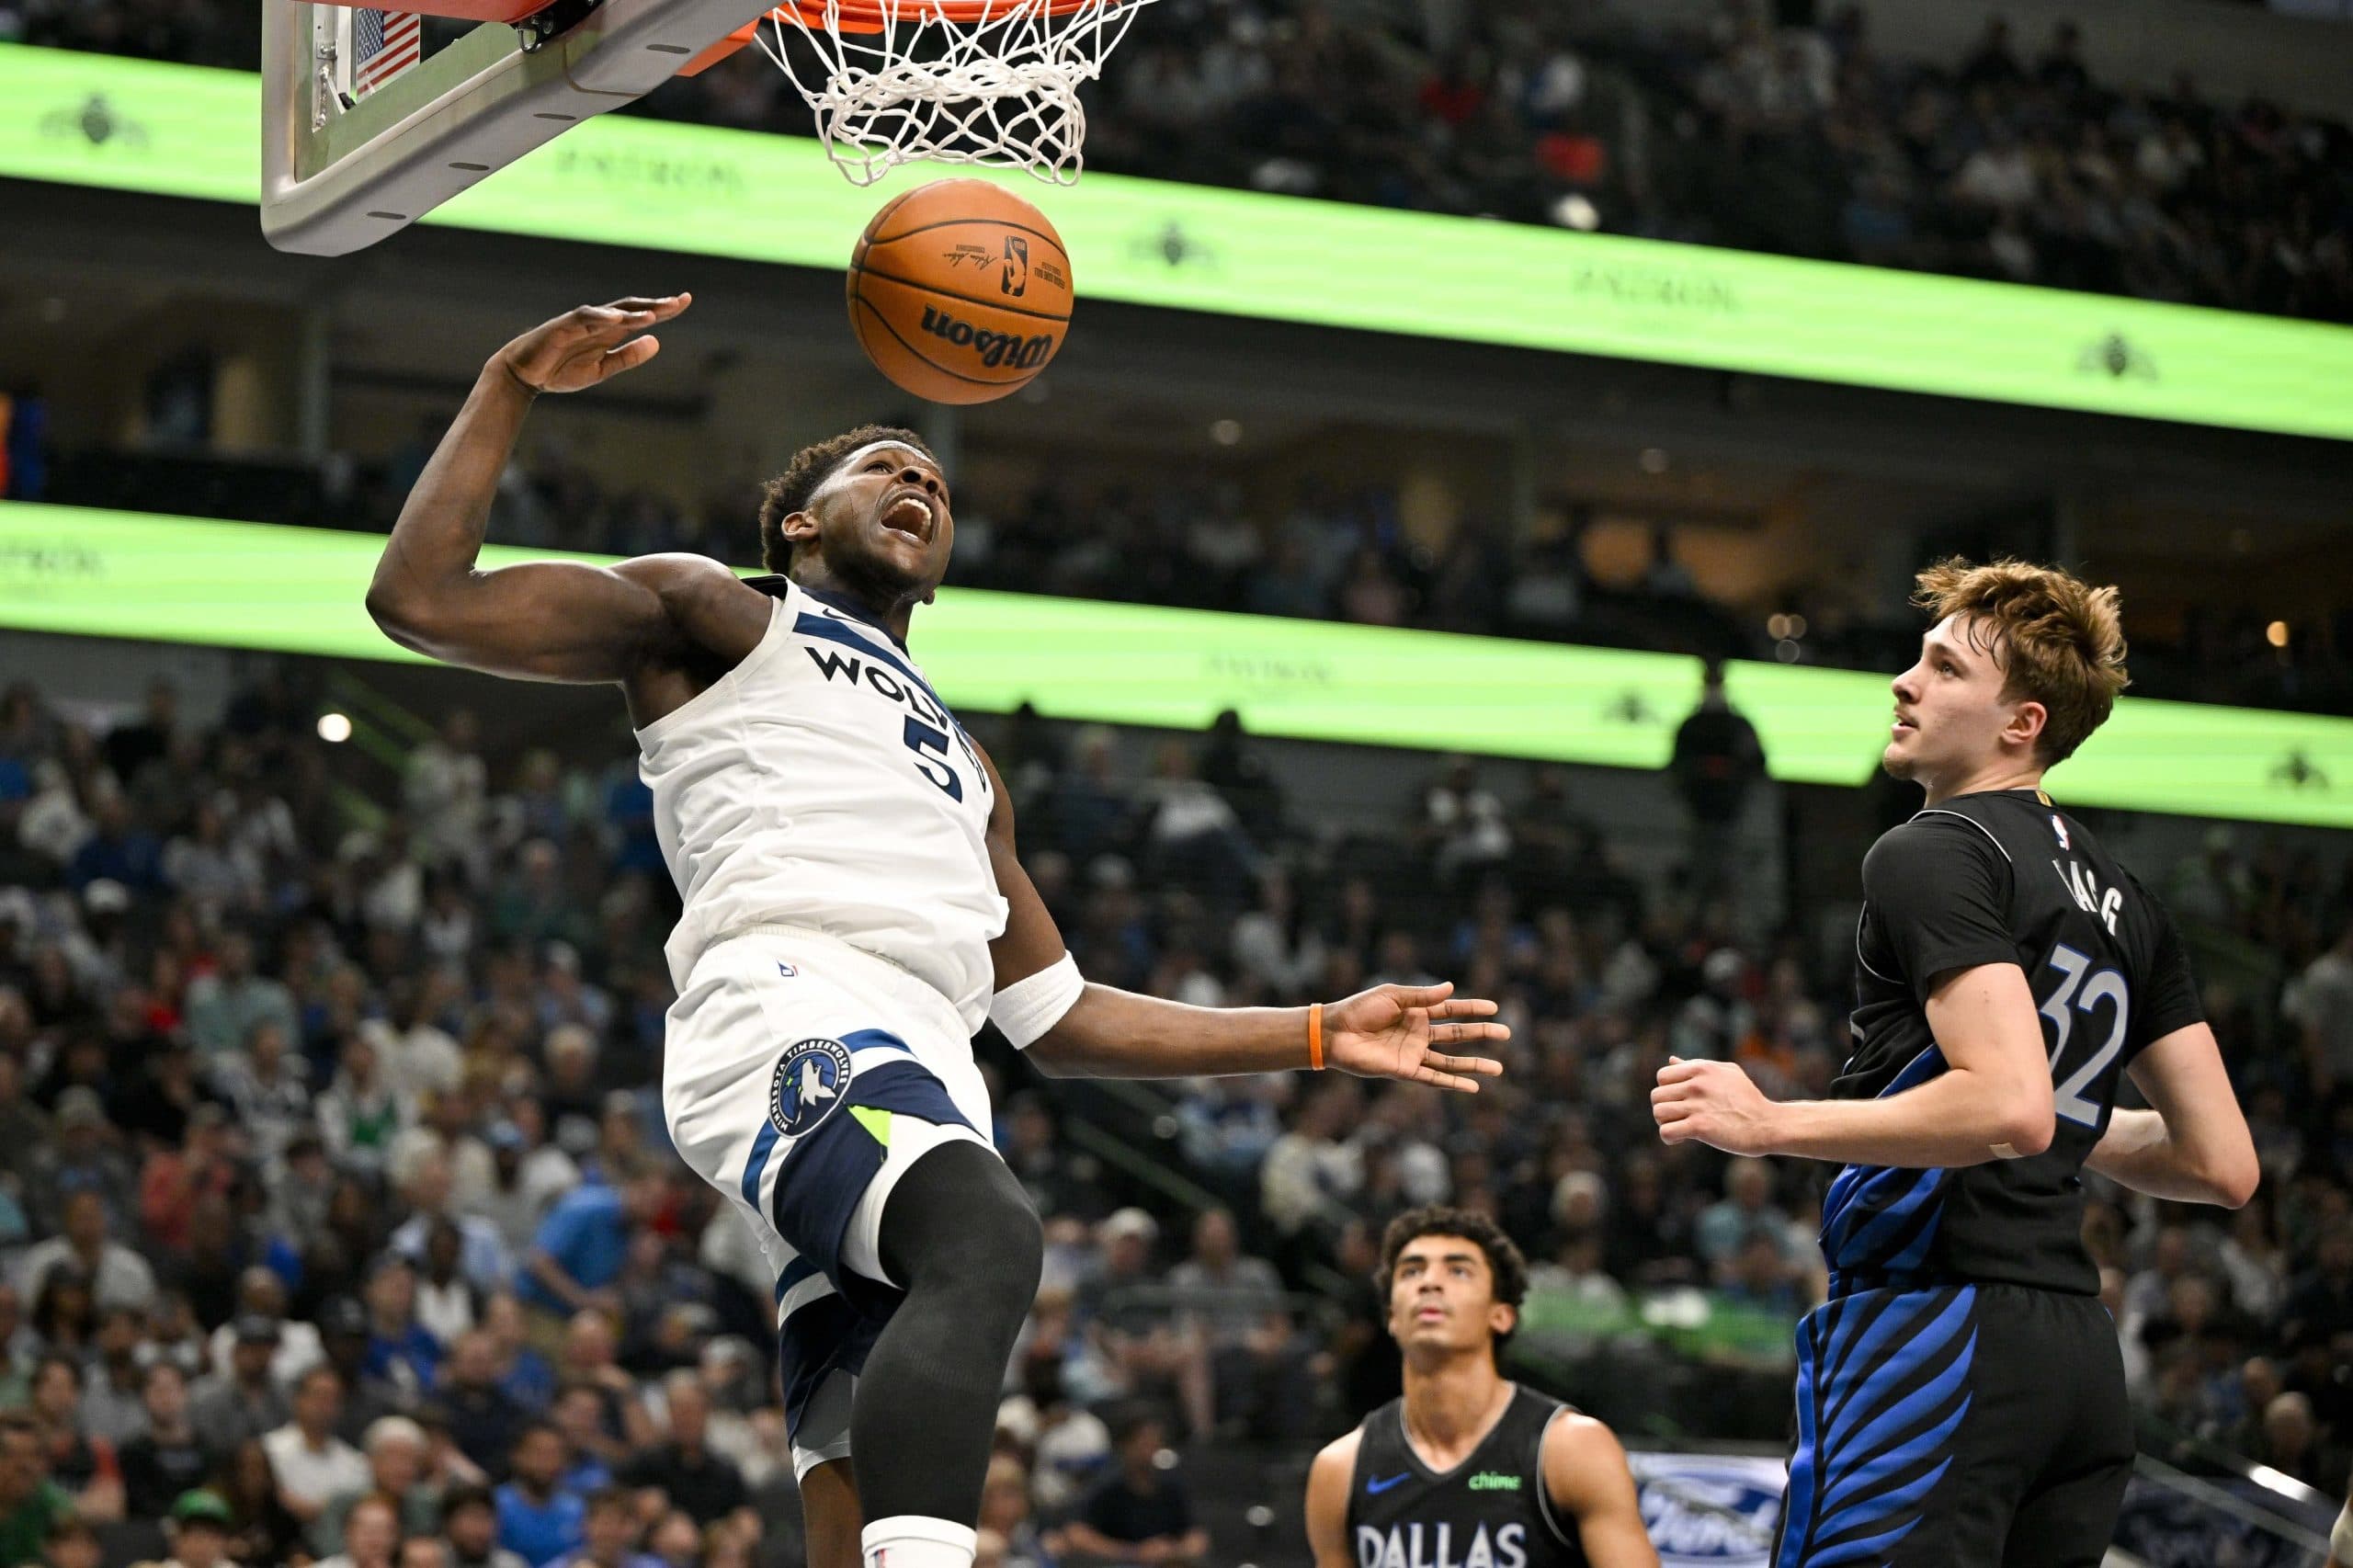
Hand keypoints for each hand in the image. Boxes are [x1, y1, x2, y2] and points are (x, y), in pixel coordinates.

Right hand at [493, 294, 691, 393]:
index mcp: (609, 332)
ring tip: (657, 314)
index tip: (685, 302)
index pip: (640, 316)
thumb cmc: (560, 370)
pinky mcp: (563, 327)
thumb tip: (657, 341)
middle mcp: (598, 323)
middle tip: (681, 301)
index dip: (663, 309)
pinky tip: (618, 319)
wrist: (525, 376)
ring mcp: (581, 322)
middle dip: (656, 304)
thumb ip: (628, 356)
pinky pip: (584, 318)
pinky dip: (601, 317)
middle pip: (631, 308)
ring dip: (634, 312)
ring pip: (612, 311)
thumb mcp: (602, 370)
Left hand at [1324, 981, 1505, 1093]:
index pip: (1451, 1010)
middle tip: (1506, 1033)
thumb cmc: (1359, 1009)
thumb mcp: (1392, 995)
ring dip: (1474, 1065)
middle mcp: (1418, 1034)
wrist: (1334, 1031)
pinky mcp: (1404, 1070)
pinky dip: (1453, 1083)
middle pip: (1457, 1035)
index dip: (1472, 1008)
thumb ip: (1422, 996)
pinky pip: (1433, 1078)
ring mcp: (1413, 1053)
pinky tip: (1472, 1087)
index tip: (1494, 1008)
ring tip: (1499, 1068)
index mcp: (1416, 1012)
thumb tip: (1451, 988)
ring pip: (1451, 1061)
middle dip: (1481, 1034)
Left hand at [1651, 1056, 1782, 1153]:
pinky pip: (1666, 1132)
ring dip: (1665, 1123)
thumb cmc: (1748, 1099)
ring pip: (1658, 1113)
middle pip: (1656, 1095)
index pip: (1662, 1076)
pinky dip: (1670, 1138)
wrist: (1768, 1124)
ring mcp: (1698, 1105)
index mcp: (1702, 1069)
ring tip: (1680, 1127)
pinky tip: (1682, 1139)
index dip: (1667, 1090)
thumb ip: (1697, 1066)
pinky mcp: (1700, 1127)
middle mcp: (1697, 1084)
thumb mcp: (1727, 1073)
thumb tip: (1671, 1060)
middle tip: (1680, 1117)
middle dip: (1665, 1108)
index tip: (1680, 1101)